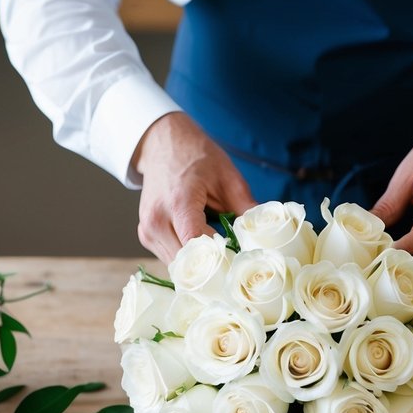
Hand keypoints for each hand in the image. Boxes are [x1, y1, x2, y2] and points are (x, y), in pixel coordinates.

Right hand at [132, 112, 256, 262]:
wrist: (162, 144)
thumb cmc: (195, 156)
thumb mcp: (227, 176)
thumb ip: (245, 207)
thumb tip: (266, 233)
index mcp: (178, 203)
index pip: (196, 245)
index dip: (219, 259)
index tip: (241, 260)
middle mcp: (157, 221)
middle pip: (186, 263)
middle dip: (212, 268)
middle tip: (237, 264)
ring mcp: (148, 231)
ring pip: (177, 267)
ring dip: (200, 267)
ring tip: (221, 256)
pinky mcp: (146, 236)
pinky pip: (170, 259)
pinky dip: (189, 260)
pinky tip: (204, 250)